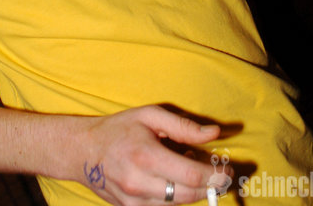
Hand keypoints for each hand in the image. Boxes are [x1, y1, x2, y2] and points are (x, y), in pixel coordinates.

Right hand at [76, 106, 225, 205]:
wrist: (83, 151)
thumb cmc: (120, 129)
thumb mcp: (150, 116)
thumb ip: (183, 126)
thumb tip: (214, 132)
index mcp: (146, 156)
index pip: (191, 176)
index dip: (215, 176)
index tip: (228, 171)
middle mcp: (139, 183)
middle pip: (188, 195)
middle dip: (211, 187)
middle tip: (221, 175)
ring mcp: (134, 202)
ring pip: (178, 205)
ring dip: (194, 192)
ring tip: (191, 171)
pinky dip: (176, 198)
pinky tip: (173, 181)